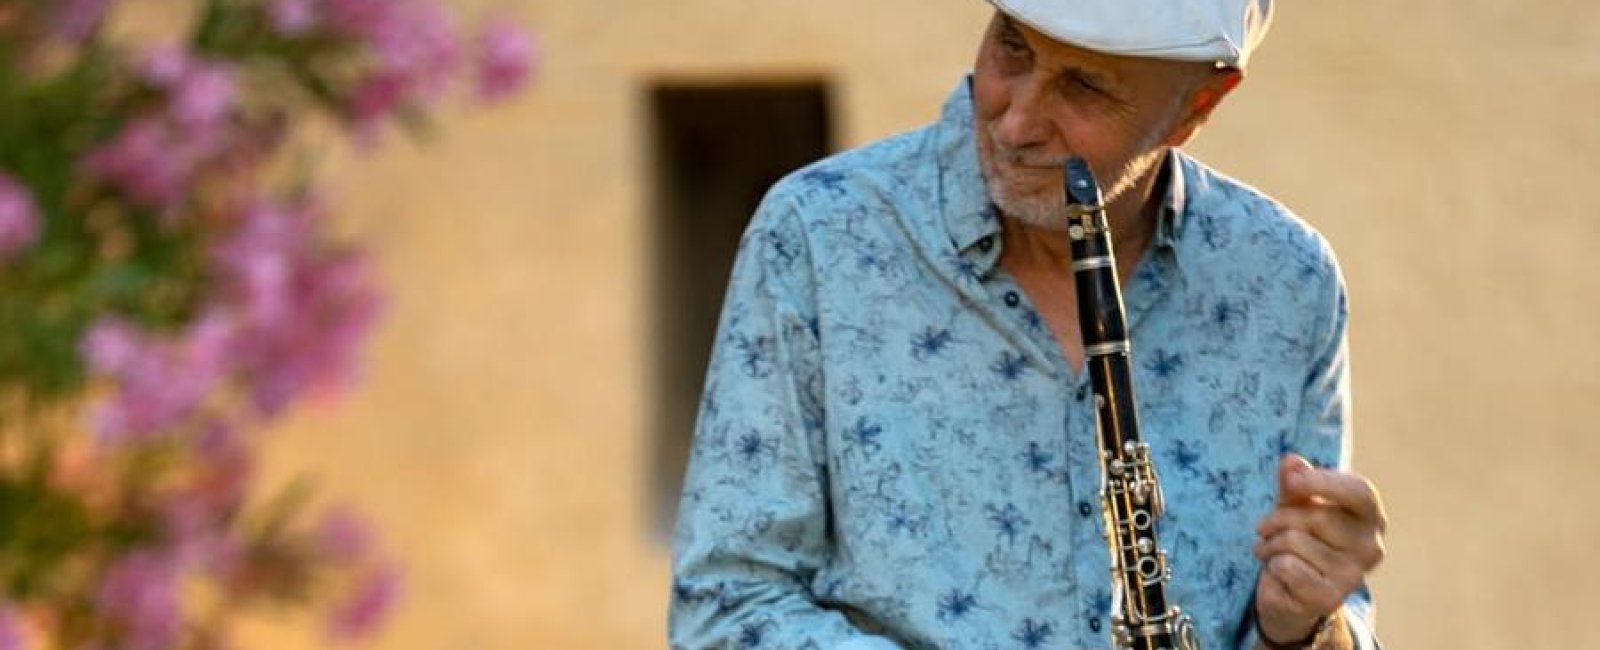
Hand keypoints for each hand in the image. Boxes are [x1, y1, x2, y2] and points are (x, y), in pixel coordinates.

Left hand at [1251, 454, 1386, 642]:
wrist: (1293, 592)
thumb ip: (1295, 482)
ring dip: (1270, 543)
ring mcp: (1353, 576)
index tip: (1293, 481)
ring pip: (1295, 541)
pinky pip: (1286, 566)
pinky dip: (1272, 565)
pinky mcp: (1329, 598)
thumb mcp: (1295, 504)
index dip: (1324, 481)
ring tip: (1272, 550)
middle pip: (1316, 516)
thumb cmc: (1301, 537)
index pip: (1359, 491)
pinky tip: (1278, 571)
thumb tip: (1291, 461)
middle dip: (1279, 517)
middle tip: (1265, 526)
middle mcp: (1371, 548)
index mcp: (1371, 518)